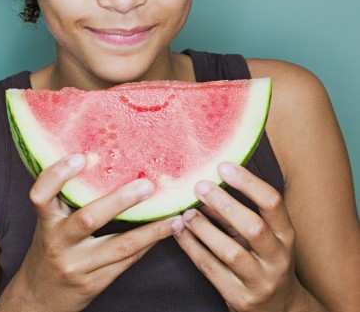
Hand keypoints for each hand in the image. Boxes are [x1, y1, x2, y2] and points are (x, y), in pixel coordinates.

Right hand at [0, 154, 183, 311]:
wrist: (39, 297)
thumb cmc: (48, 250)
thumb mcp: (48, 224)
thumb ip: (66, 200)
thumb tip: (100, 162)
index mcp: (45, 222)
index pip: (41, 195)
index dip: (58, 175)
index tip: (80, 156)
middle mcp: (59, 243)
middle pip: (89, 219)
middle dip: (120, 201)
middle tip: (148, 185)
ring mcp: (78, 265)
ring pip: (120, 245)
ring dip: (151, 228)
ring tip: (174, 213)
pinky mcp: (95, 283)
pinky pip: (127, 260)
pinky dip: (148, 243)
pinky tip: (166, 231)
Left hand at [175, 162, 299, 311]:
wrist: (278, 308)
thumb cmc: (262, 259)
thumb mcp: (259, 236)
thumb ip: (235, 213)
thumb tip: (205, 183)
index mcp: (285, 236)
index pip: (273, 203)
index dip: (248, 182)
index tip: (224, 166)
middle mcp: (277, 258)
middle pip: (254, 227)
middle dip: (225, 204)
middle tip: (199, 186)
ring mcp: (260, 280)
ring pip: (231, 252)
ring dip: (204, 229)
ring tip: (186, 213)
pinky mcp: (239, 297)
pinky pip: (210, 269)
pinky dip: (191, 248)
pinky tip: (178, 233)